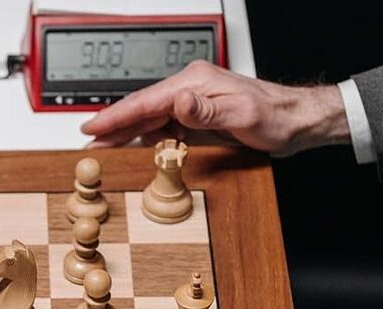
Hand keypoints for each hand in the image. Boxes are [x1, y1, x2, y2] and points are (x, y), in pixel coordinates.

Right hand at [80, 61, 350, 155]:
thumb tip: (177, 102)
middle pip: (141, 110)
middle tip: (86, 146)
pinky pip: (162, 128)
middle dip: (111, 127)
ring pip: (148, 119)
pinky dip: (143, 138)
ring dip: (124, 135)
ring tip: (100, 150)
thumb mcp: (240, 114)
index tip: (91, 129)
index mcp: (194, 84)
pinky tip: (131, 148)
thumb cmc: (273, 117)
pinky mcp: (196, 118)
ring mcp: (192, 103)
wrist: (296, 121)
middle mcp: (190, 90)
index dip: (115, 116)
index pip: (145, 101)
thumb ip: (205, 110)